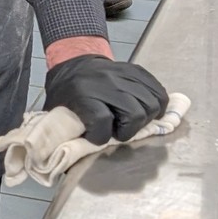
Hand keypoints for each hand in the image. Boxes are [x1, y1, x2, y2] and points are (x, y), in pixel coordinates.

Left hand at [43, 54, 167, 145]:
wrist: (72, 64)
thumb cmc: (67, 93)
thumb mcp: (59, 111)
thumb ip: (70, 131)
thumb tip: (76, 154)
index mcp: (81, 93)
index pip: (101, 120)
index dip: (101, 136)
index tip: (97, 138)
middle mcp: (104, 82)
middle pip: (134, 113)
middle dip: (130, 129)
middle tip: (121, 129)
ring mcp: (120, 74)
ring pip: (151, 102)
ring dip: (146, 117)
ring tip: (135, 120)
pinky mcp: (134, 70)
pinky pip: (157, 88)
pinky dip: (157, 101)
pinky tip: (146, 108)